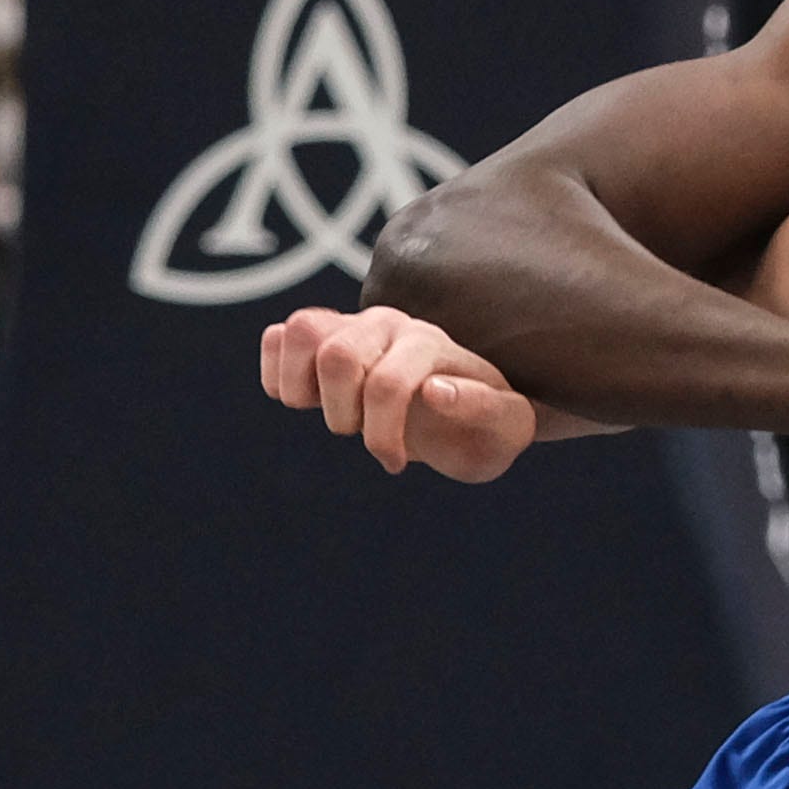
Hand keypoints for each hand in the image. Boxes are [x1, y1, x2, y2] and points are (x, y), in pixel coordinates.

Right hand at [260, 304, 540, 481]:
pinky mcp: (325, 338)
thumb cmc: (490, 426)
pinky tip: (309, 401)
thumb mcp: (510, 429)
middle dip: (342, 413)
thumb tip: (434, 390)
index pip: (386, 384)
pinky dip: (279, 375)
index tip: (397, 464)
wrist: (474, 415)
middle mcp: (389, 324)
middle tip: (363, 434)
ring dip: (304, 388)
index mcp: (431, 345)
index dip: (383, 436)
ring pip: (300, 330)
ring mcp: (353, 326)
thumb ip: (485, 407)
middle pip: (336, 353)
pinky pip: (278, 337)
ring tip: (333, 413)